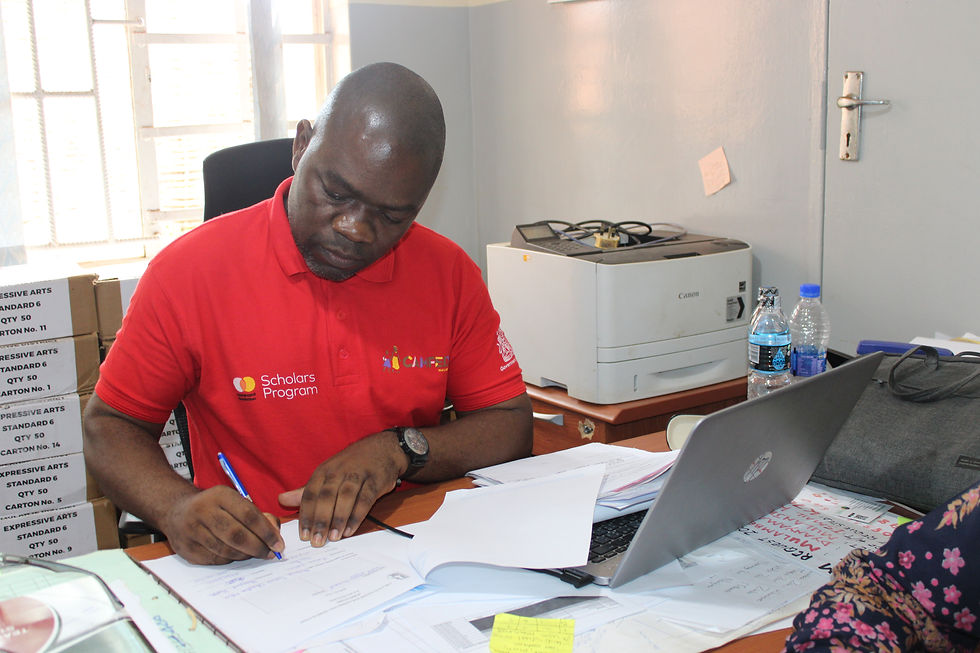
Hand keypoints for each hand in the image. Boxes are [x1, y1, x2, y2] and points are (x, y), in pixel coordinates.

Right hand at [161, 486, 284, 564]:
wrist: (176, 510)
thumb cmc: (214, 506)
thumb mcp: (234, 500)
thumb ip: (257, 515)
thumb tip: (275, 535)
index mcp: (219, 495)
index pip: (248, 515)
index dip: (267, 532)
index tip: (279, 544)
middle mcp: (203, 511)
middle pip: (237, 535)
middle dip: (258, 547)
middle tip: (270, 554)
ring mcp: (191, 531)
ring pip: (226, 550)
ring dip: (246, 555)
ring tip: (255, 553)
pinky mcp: (186, 549)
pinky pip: (215, 560)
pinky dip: (231, 559)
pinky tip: (237, 555)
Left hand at [278, 431, 403, 545]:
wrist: (382, 449)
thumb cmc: (351, 465)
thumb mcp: (326, 474)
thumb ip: (306, 491)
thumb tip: (281, 500)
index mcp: (323, 471)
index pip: (310, 494)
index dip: (306, 515)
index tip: (303, 535)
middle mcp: (339, 471)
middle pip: (326, 496)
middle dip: (320, 520)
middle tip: (316, 541)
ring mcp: (358, 474)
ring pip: (345, 497)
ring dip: (338, 518)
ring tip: (333, 538)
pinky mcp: (375, 480)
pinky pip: (365, 499)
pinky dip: (357, 515)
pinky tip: (350, 529)